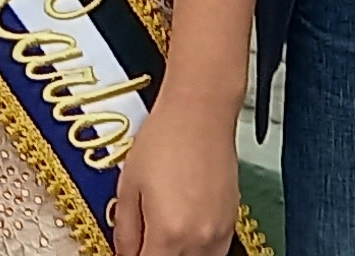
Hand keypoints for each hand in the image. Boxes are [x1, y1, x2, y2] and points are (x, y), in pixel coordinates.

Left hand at [110, 100, 242, 255]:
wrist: (200, 112)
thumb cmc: (165, 138)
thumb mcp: (129, 185)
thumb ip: (125, 229)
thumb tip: (124, 253)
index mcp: (169, 233)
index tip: (127, 253)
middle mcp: (199, 239)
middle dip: (153, 255)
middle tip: (141, 241)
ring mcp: (219, 233)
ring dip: (175, 255)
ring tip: (160, 235)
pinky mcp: (231, 222)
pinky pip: (213, 252)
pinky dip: (196, 251)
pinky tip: (182, 232)